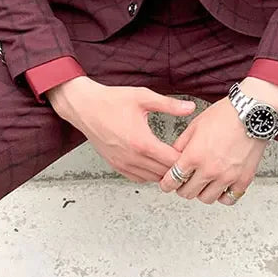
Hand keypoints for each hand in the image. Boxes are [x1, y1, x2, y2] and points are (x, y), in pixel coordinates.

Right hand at [47, 77, 195, 183]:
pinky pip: (138, 178)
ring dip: (163, 172)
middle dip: (177, 167)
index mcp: (142, 142)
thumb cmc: (111, 101)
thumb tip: (190, 107)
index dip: (185, 158)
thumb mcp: (143, 97)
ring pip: (152, 179)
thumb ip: (169, 104)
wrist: (84, 107)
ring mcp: (123, 164)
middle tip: (187, 157)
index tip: (193, 150)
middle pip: (164, 173)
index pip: (172, 161)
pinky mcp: (116, 165)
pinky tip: (154, 162)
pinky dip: (149, 174)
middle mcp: (132, 158)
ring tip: (172, 159)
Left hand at [159, 77, 277, 205]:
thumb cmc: (224, 115)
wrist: (250, 112)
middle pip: (187, 193)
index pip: (173, 180)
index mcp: (194, 155)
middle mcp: (209, 169)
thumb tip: (172, 158)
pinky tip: (220, 186)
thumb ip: (181, 145)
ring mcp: (227, 177)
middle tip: (184, 182)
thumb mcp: (195, 125)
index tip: (166, 184)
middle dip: (182, 188)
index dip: (166, 184)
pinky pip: (228, 199)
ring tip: (203, 182)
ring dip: (201, 192)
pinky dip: (222, 195)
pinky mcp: (243, 179)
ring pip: (206, 199)